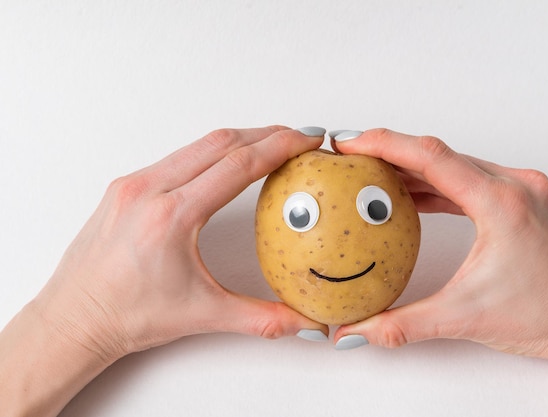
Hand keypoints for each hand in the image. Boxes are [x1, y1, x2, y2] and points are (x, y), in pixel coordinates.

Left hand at [0, 126, 327, 416]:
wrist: (73, 320)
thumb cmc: (125, 316)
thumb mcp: (203, 315)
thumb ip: (263, 318)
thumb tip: (305, 323)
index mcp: (171, 215)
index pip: (238, 165)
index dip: (279, 146)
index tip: (305, 139)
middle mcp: (149, 189)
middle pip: (220, 143)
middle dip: (266, 134)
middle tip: (298, 136)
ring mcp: (133, 184)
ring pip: (197, 145)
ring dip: (239, 139)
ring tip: (269, 143)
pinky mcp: (124, 188)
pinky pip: (176, 156)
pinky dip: (210, 151)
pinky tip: (225, 161)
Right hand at [331, 129, 547, 409]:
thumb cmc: (544, 316)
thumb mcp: (462, 317)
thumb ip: (401, 324)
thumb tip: (356, 330)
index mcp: (502, 204)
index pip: (432, 158)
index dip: (385, 144)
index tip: (351, 142)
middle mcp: (514, 186)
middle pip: (439, 154)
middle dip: (390, 151)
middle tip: (351, 155)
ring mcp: (520, 189)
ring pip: (453, 163)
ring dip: (411, 167)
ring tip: (372, 172)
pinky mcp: (520, 199)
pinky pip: (467, 179)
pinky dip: (434, 184)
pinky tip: (410, 195)